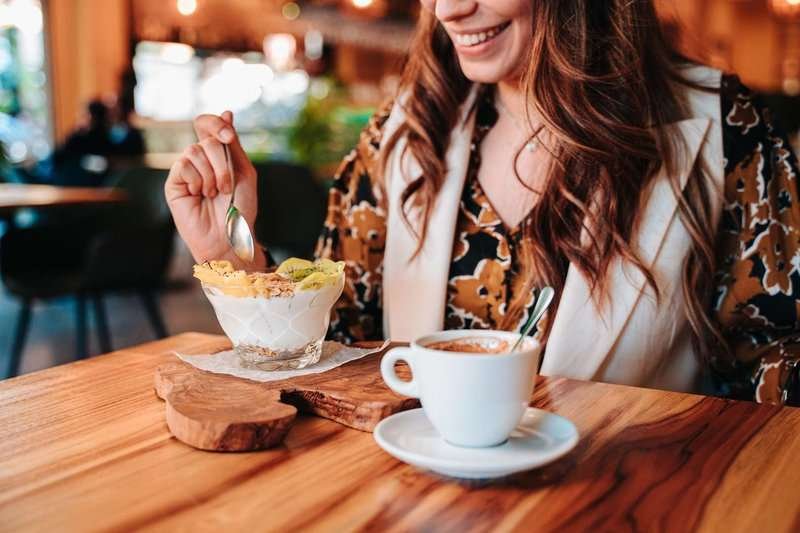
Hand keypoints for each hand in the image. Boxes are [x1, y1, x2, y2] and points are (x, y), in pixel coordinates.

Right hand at [165, 111, 264, 268]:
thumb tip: (226, 112)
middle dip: (222, 164)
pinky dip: (196, 180)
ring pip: (194, 151)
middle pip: (207, 140)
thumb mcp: (243, 172)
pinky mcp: (174, 182)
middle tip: (226, 187)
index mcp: (218, 154)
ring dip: (211, 175)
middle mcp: (200, 159)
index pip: (208, 124)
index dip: (215, 124)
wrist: (229, 235)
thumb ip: (233, 144)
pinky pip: (183, 165)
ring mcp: (186, 170)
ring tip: (213, 194)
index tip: (227, 136)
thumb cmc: (240, 207)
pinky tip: (198, 195)